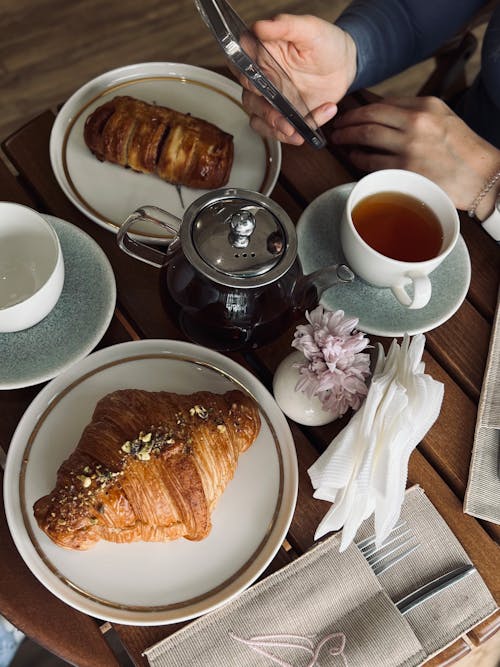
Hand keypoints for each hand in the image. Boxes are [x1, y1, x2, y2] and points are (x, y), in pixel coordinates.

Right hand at [239, 14, 356, 144]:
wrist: (345, 65)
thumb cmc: (325, 42)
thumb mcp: (309, 29)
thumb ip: (285, 26)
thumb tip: (260, 26)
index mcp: (260, 55)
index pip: (239, 66)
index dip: (245, 78)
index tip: (258, 84)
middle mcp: (262, 79)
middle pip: (249, 100)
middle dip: (265, 112)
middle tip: (281, 116)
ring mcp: (272, 100)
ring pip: (259, 120)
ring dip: (275, 129)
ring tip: (295, 130)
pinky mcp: (285, 116)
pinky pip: (280, 131)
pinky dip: (296, 133)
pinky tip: (317, 119)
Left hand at [330, 96, 499, 218]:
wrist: (481, 175)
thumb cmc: (462, 148)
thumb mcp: (442, 117)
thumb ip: (413, 111)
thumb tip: (381, 111)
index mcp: (425, 106)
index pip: (382, 104)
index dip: (359, 110)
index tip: (348, 115)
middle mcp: (416, 123)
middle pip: (369, 118)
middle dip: (347, 123)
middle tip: (337, 128)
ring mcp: (410, 147)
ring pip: (366, 138)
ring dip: (348, 139)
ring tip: (340, 141)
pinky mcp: (406, 170)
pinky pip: (372, 163)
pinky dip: (358, 159)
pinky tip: (354, 157)